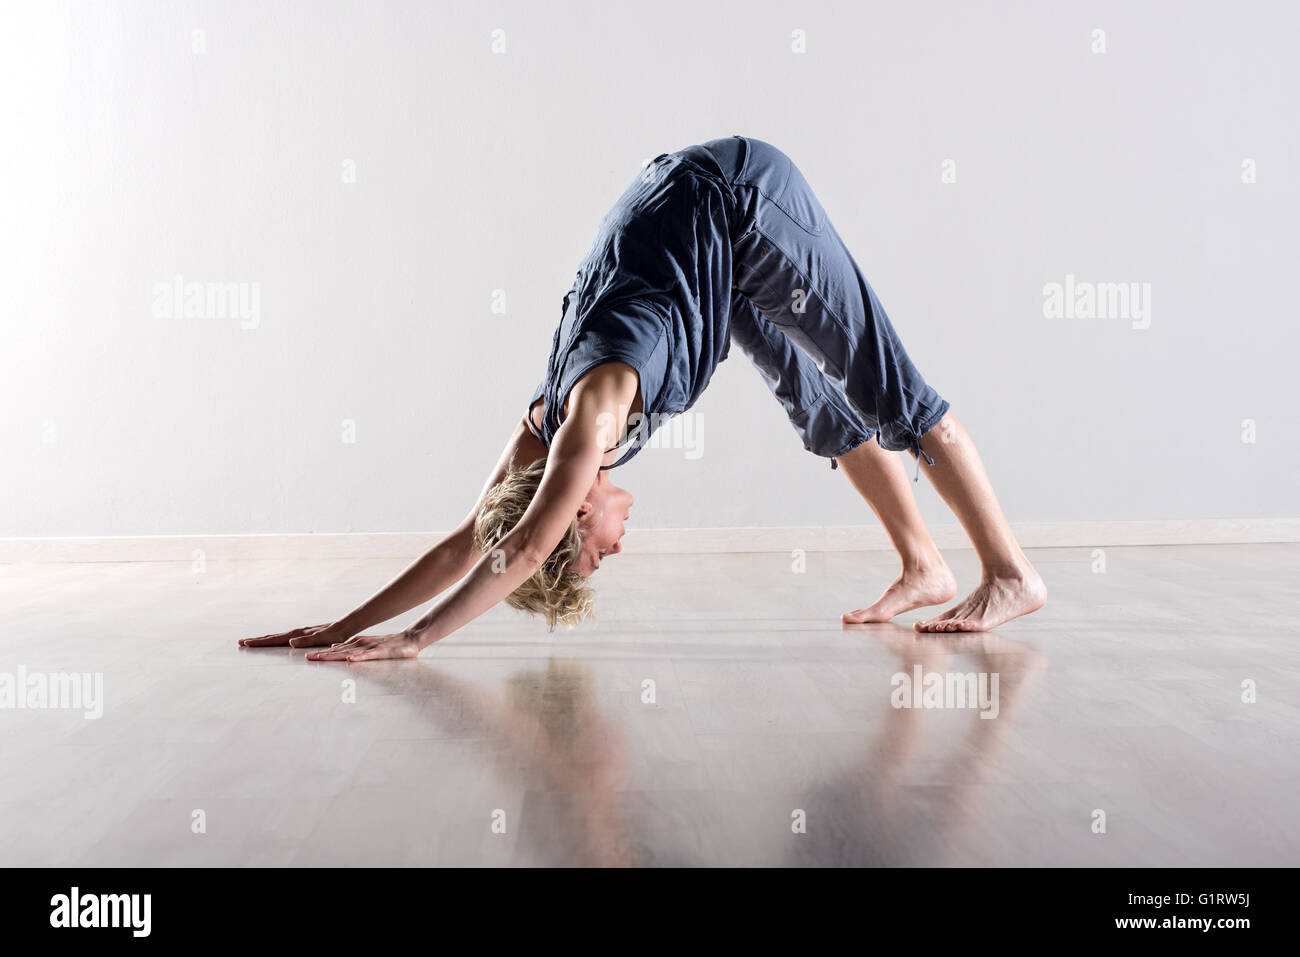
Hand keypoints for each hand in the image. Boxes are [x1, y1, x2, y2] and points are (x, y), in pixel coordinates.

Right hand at [239, 623, 343, 647]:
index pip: (275, 640)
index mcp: (298, 635)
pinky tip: (274, 641)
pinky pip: (285, 637)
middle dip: (257, 640)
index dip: (260, 642)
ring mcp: (299, 632)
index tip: (246, 643)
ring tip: (251, 641)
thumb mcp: (322, 639)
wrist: (345, 626)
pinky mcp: (304, 634)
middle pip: (273, 637)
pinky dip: (275, 639)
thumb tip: (290, 642)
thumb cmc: (335, 635)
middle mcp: (296, 633)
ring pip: (277, 636)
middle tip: (241, 641)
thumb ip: (307, 641)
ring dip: (264, 639)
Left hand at [304, 630, 421, 661]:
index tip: (306, 656)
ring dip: (334, 655)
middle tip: (307, 658)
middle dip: (322, 655)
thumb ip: (353, 648)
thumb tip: (336, 651)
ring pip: (349, 653)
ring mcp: (370, 647)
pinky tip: (350, 659)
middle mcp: (361, 644)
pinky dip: (359, 657)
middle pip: (338, 651)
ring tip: (320, 658)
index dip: (321, 653)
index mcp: (357, 644)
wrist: (410, 639)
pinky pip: (368, 655)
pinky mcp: (381, 651)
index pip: (336, 650)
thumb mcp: (367, 647)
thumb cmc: (390, 645)